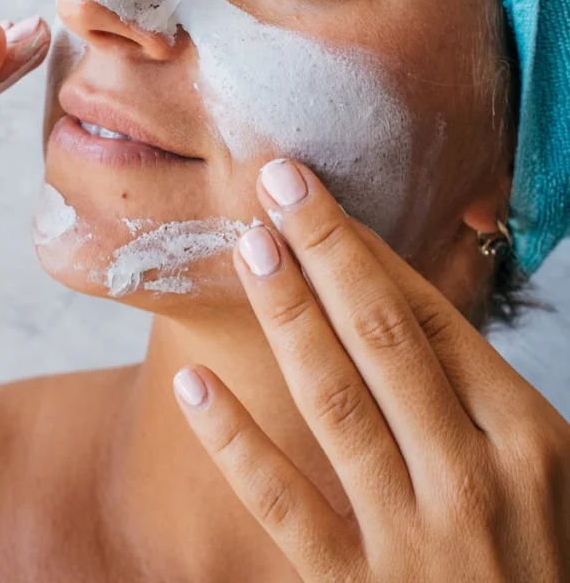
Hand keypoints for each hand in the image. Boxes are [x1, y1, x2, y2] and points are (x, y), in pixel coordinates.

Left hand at [173, 160, 569, 581]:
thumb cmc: (538, 561)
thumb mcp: (544, 476)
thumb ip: (478, 402)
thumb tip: (402, 312)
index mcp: (525, 435)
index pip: (430, 319)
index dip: (368, 251)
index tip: (318, 199)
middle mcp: (472, 475)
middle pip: (383, 336)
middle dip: (327, 250)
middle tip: (278, 184)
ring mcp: (413, 539)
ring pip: (333, 400)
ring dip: (287, 313)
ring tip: (250, 246)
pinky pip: (284, 505)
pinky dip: (235, 441)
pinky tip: (194, 383)